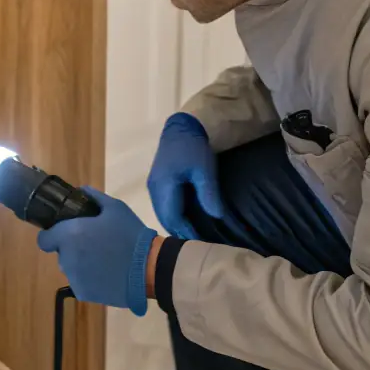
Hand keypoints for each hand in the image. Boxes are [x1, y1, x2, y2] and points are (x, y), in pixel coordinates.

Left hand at [37, 188, 155, 316]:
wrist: (149, 269)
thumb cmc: (131, 235)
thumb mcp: (116, 208)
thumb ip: (94, 197)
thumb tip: (81, 190)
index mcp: (70, 235)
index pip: (44, 239)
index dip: (52, 236)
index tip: (66, 234)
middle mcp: (66, 258)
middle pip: (61, 253)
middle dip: (72, 249)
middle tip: (94, 245)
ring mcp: (74, 278)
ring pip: (70, 269)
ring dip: (80, 264)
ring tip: (103, 261)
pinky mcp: (83, 294)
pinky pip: (80, 283)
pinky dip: (89, 280)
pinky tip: (107, 275)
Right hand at [147, 113, 223, 237]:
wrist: (181, 126)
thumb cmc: (194, 147)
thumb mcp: (204, 169)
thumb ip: (208, 193)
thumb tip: (216, 217)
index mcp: (163, 186)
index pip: (173, 218)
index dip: (186, 232)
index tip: (201, 243)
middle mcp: (154, 188)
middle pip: (164, 218)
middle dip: (179, 232)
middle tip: (197, 243)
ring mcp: (153, 185)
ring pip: (162, 213)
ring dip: (175, 224)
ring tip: (192, 234)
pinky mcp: (157, 181)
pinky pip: (163, 205)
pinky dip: (173, 215)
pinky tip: (185, 218)